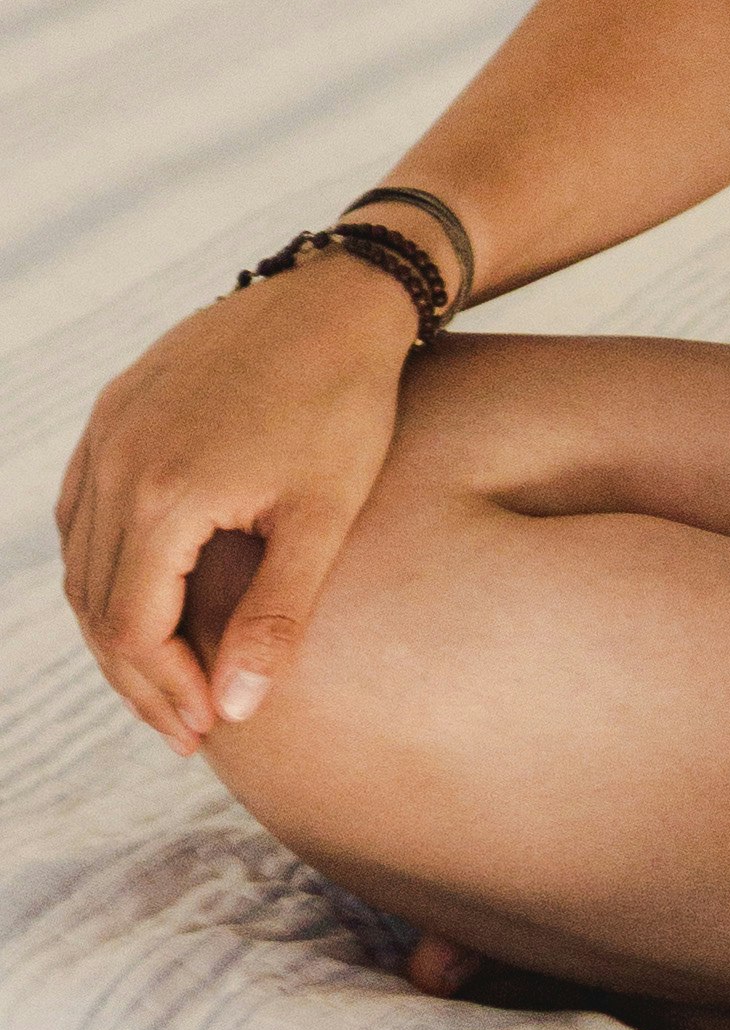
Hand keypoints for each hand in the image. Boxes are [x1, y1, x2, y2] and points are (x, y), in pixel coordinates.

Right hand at [57, 260, 418, 751]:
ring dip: (116, 624)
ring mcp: (110, 428)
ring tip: (167, 676)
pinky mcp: (118, 405)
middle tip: (186, 726)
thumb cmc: (348, 403)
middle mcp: (117, 460)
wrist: (341, 296)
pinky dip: (102, 563)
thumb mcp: (325, 515)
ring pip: (82, 559)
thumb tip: (234, 711)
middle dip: (139, 676)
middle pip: (98, 604)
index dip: (164, 692)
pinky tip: (140, 596)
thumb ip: (277, 616)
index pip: (131, 630)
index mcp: (162, 494)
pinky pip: (82, 505)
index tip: (206, 733)